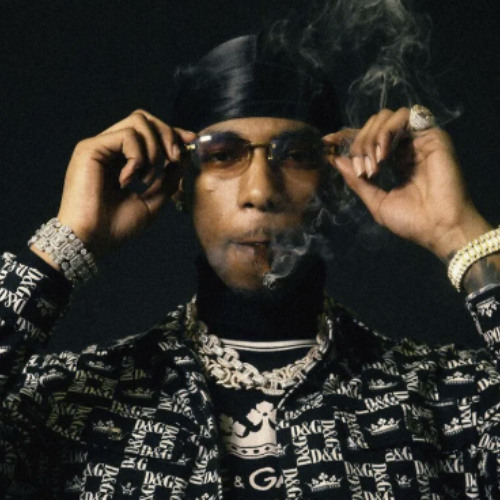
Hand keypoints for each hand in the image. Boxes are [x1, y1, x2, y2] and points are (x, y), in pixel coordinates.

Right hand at [56, 110, 195, 256]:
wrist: (93, 240)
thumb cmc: (117, 226)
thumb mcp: (153, 202)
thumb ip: (169, 179)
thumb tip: (183, 157)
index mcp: (122, 159)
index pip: (149, 132)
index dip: (172, 132)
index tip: (190, 140)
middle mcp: (110, 148)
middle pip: (145, 119)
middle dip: (168, 135)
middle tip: (174, 159)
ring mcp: (99, 146)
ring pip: (138, 121)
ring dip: (153, 150)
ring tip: (147, 178)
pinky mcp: (90, 148)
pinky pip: (127, 135)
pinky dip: (137, 157)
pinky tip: (128, 180)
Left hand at [324, 107, 491, 259]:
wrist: (438, 228)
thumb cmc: (411, 221)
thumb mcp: (376, 201)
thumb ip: (356, 180)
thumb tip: (335, 160)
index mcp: (394, 160)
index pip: (367, 139)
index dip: (346, 136)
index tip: (326, 141)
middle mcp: (406, 146)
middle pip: (373, 125)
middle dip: (359, 143)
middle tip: (361, 168)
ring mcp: (419, 139)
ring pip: (386, 116)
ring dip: (371, 137)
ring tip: (372, 164)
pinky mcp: (432, 134)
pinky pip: (404, 117)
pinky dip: (386, 132)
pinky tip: (383, 155)